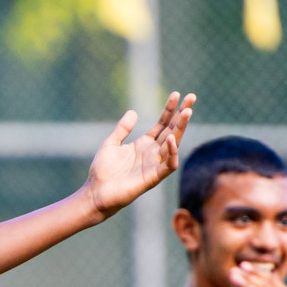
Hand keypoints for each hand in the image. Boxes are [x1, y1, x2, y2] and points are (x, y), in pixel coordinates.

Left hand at [83, 92, 195, 219]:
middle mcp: (153, 153)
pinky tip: (172, 138)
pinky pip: (169, 165)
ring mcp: (154, 165)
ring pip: (174, 143)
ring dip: (181, 128)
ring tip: (187, 111)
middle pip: (173, 130)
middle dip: (182, 114)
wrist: (95, 193)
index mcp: (144, 144)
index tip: (176, 94)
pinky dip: (172, 152)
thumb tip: (133, 111)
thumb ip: (122, 129)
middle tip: (192, 97)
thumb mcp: (110, 144)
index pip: (162, 124)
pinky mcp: (153, 178)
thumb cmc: (102, 171)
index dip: (169, 109)